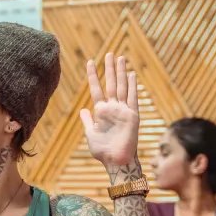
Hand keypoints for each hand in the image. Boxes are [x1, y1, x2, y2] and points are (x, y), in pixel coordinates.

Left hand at [80, 53, 139, 167]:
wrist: (116, 161)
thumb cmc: (103, 151)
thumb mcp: (91, 134)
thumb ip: (87, 121)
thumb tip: (83, 110)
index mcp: (102, 112)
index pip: (97, 89)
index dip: (94, 76)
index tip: (90, 62)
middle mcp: (113, 108)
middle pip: (111, 84)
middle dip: (110, 69)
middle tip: (110, 54)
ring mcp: (123, 111)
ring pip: (122, 87)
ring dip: (121, 72)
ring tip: (120, 58)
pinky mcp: (132, 116)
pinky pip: (132, 98)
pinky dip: (132, 87)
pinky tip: (131, 75)